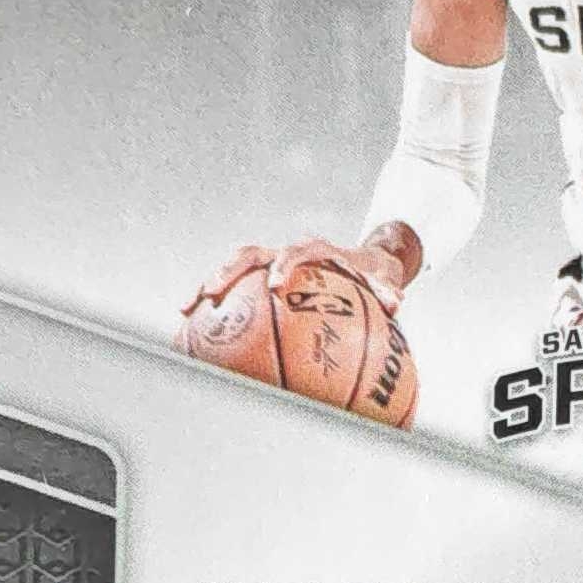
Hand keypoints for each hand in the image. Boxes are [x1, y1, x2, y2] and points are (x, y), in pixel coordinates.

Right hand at [184, 237, 407, 316]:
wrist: (362, 261)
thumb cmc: (372, 273)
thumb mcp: (384, 279)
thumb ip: (388, 289)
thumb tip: (396, 304)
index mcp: (314, 249)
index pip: (295, 251)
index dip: (285, 265)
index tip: (276, 286)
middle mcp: (285, 251)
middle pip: (250, 254)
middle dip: (228, 272)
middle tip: (210, 293)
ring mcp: (269, 262)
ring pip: (233, 269)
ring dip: (210, 286)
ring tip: (186, 312)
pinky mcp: (260, 276)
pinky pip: (234, 289)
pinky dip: (214, 306)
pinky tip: (195, 333)